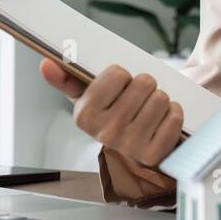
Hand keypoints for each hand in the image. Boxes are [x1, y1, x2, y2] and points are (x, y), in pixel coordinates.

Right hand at [39, 59, 183, 169]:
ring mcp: (131, 147)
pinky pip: (174, 117)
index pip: (118, 74)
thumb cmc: (112, 110)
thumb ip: (66, 78)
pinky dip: (173, 114)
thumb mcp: (88, 94)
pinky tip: (162, 120)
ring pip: (161, 98)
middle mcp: (105, 135)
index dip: (122, 75)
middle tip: (137, 98)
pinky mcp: (155, 155)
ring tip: (149, 109)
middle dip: (144, 85)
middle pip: (143, 83)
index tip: (118, 87)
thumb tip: (46, 65)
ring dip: (160, 99)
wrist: (137, 139)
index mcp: (85, 116)